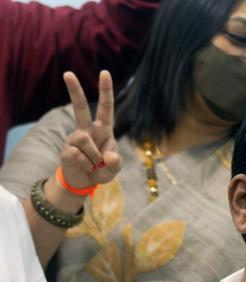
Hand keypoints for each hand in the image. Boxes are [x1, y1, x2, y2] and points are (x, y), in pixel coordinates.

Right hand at [58, 70, 120, 190]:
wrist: (84, 183)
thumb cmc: (101, 170)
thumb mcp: (114, 168)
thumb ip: (116, 163)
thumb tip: (108, 156)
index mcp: (104, 129)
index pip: (106, 108)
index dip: (106, 91)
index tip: (104, 72)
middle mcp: (87, 130)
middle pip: (80, 108)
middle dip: (75, 90)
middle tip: (67, 73)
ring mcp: (75, 139)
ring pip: (85, 141)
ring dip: (95, 158)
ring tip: (94, 165)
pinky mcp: (66, 150)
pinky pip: (79, 156)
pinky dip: (87, 166)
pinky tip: (84, 168)